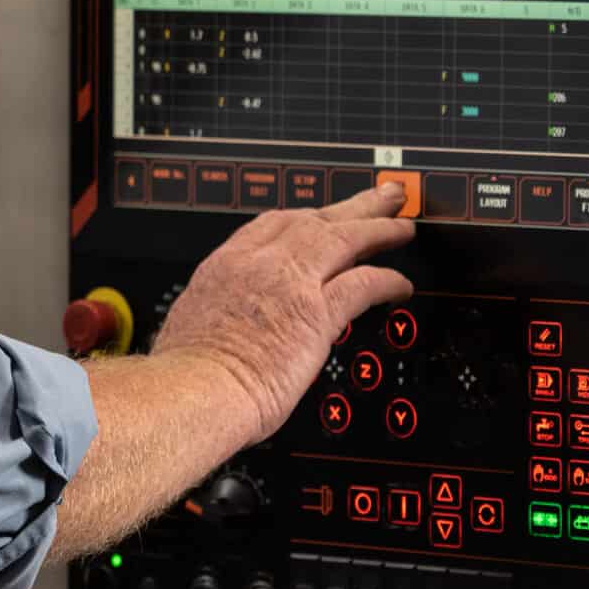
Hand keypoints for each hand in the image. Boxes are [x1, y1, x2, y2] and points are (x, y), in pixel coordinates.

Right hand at [148, 184, 415, 441]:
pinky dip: (388, 280)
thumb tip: (225, 325)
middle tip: (380, 197)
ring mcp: (290, 284)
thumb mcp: (191, 324)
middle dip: (351, 207)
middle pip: (313, 219)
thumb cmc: (186, 375)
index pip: (271, 224)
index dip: (304, 216)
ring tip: (402, 227)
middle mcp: (258, 264)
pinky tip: (401, 286)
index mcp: (223, 266)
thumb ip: (218, 313)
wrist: (192, 391)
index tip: (321, 215)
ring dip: (379, 230)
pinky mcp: (318, 313)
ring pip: (345, 239)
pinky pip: (364, 283)